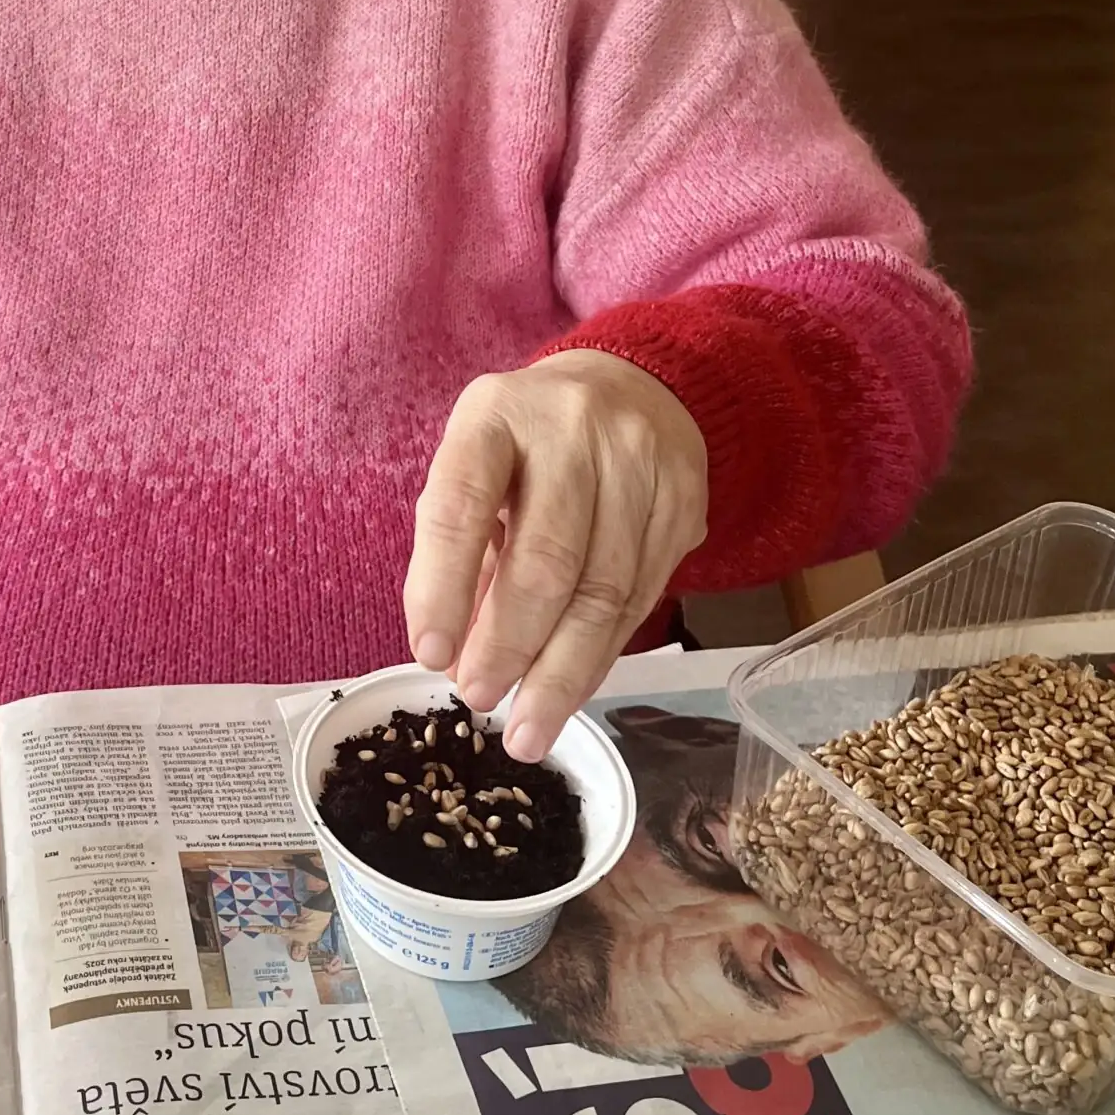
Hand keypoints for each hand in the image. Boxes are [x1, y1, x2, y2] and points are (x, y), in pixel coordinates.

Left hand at [403, 350, 707, 759]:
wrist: (635, 385)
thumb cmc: (529, 442)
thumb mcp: (477, 467)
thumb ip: (460, 550)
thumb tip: (452, 658)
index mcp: (496, 413)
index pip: (463, 502)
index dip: (443, 584)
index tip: (429, 655)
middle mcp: (572, 430)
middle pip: (546, 558)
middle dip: (510, 645)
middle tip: (479, 701)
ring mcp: (638, 464)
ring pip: (604, 591)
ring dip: (561, 673)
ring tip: (527, 730)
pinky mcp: (685, 502)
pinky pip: (643, 598)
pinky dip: (602, 656)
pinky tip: (573, 691)